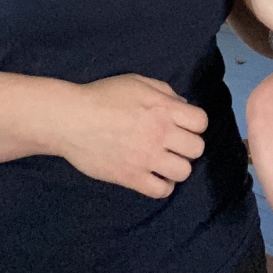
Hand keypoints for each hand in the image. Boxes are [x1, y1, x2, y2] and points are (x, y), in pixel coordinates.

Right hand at [57, 74, 207, 198]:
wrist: (70, 119)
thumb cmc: (103, 96)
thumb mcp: (137, 82)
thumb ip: (165, 92)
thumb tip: (184, 107)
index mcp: (163, 108)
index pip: (201, 122)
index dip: (196, 124)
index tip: (184, 126)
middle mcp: (159, 134)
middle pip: (197, 149)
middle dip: (189, 146)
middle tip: (174, 144)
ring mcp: (146, 157)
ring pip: (183, 172)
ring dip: (177, 167)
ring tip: (164, 162)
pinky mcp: (130, 177)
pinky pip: (161, 190)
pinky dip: (162, 185)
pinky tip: (154, 176)